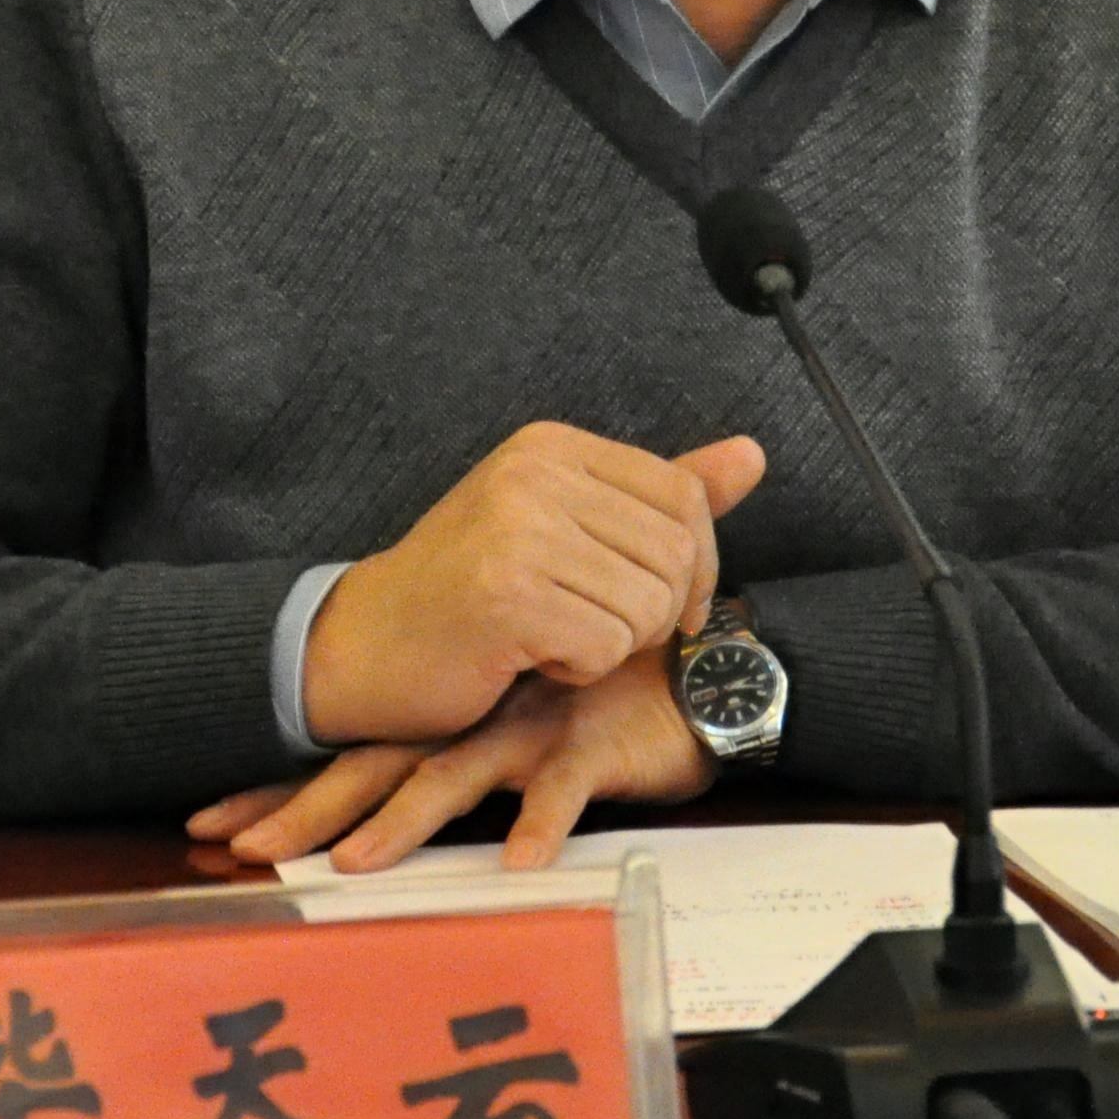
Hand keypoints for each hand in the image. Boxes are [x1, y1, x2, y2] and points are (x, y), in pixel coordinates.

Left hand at [191, 650, 717, 870]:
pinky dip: (542, 828)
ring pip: (452, 779)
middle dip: (305, 808)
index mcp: (452, 716)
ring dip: (402, 823)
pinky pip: (562, 793)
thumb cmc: (606, 708)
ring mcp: (530, 733)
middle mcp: (475, 722)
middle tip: (238, 847)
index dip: (285, 787)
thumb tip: (394, 814)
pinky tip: (521, 868)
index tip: (214, 823)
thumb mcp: (526, 737)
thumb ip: (469, 765)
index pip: (353, 753)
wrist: (696, 677)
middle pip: (377, 767)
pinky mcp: (590, 750)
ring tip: (354, 864)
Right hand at [297, 423, 764, 748]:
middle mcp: (534, 472)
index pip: (685, 497)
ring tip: (551, 638)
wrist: (363, 648)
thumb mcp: (565, 527)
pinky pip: (604, 648)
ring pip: (646, 607)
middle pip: (675, 554)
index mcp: (552, 447)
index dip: (694, 566)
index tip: (661, 605)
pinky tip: (528, 659)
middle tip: (589, 629)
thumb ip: (658, 495)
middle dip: (651, 615)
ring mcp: (517, 530)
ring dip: (611, 646)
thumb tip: (754, 456)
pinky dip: (577, 671)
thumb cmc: (469, 595)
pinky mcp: (506, 594)